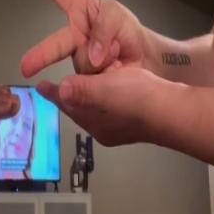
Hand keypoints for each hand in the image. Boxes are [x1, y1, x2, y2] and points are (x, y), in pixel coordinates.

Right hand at [21, 0, 149, 76]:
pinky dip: (105, 75)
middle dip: (40, 57)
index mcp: (80, 11)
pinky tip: (115, 70)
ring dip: (102, 62)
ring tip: (117, 56)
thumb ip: (103, 29)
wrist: (143, 58)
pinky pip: (90, 80)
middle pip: (55, 45)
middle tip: (27, 67)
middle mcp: (74, 35)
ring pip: (83, 64)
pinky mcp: (86, 79)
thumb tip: (92, 56)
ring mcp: (79, 58)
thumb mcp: (117, 16)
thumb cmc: (125, 29)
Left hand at [38, 65, 167, 146]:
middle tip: (56, 86)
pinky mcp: (134, 122)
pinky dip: (103, 97)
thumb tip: (61, 90)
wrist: (174, 111)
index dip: (52, 94)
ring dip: (86, 97)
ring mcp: (120, 128)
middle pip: (78, 110)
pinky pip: (110, 108)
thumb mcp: (106, 89)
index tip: (39, 87)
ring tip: (79, 85)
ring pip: (95, 110)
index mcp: (93, 122)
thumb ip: (82, 90)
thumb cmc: (138, 99)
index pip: (66, 105)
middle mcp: (104, 129)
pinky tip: (108, 89)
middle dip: (68, 98)